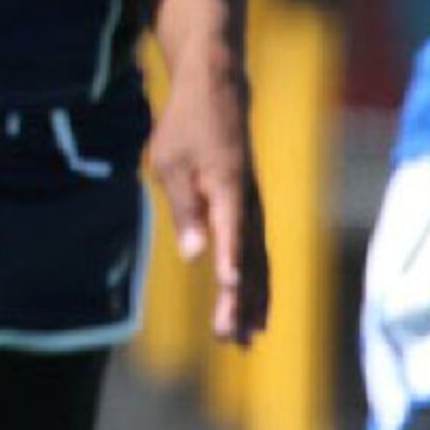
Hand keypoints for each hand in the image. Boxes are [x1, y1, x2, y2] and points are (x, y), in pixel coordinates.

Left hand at [149, 52, 269, 344]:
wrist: (217, 89)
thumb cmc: (186, 125)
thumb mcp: (170, 160)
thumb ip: (184, 208)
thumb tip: (193, 256)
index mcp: (227, 186)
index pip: (230, 229)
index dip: (230, 258)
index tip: (229, 285)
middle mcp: (247, 200)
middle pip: (249, 257)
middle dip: (241, 300)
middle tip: (232, 339)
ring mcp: (252, 204)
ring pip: (259, 259)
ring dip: (255, 298)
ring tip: (249, 337)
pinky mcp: (250, 207)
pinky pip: (258, 251)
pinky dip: (258, 281)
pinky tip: (254, 306)